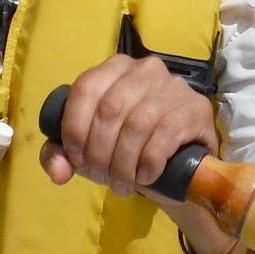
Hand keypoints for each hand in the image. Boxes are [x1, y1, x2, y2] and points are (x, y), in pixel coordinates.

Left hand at [43, 55, 250, 253]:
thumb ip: (63, 155)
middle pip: (110, 110)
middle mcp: (145, 69)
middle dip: (99, 152)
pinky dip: (148, 163)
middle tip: (101, 178)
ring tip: (121, 185)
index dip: (75, 127)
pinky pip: (164, 135)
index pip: (85, 88)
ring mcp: (173, 86)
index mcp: (115, 68)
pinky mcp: (195, 108)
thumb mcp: (90, 149)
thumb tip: (59, 172)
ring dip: (123, 163)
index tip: (76, 158)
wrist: (181, 162)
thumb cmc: (128, 147)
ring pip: (136, 125)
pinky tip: (145, 177)